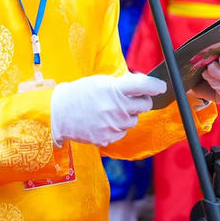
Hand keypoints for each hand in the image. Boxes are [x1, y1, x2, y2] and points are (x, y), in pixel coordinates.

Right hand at [51, 72, 165, 146]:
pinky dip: (117, 127)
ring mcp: (113, 125)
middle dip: (142, 101)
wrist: (59, 113)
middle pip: (145, 105)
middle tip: (132, 98)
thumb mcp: (102, 81)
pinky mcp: (108, 139)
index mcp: (115, 90)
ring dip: (128, 115)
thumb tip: (143, 85)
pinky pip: (122, 132)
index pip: (145, 86)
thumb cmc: (81, 93)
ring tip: (110, 110)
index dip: (156, 86)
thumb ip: (123, 84)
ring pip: (133, 121)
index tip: (161, 86)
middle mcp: (117, 108)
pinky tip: (104, 121)